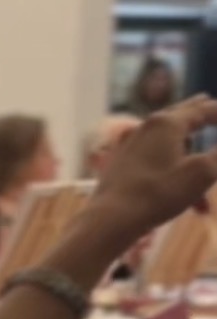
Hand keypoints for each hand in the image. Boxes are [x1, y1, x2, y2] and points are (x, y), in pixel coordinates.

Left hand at [89, 97, 216, 248]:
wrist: (112, 217)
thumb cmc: (159, 192)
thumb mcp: (201, 173)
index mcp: (167, 123)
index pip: (202, 109)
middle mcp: (146, 127)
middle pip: (179, 115)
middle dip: (198, 114)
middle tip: (206, 101)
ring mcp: (130, 144)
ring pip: (168, 142)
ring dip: (189, 159)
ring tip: (199, 179)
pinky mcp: (121, 163)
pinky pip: (154, 158)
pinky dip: (172, 169)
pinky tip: (178, 188)